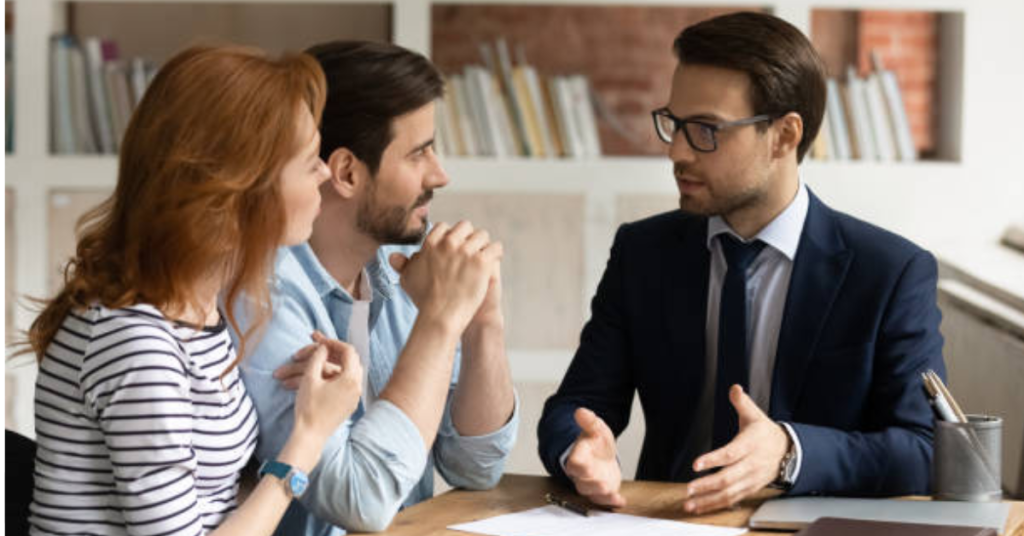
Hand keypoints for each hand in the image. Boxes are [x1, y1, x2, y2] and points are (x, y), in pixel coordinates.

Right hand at [285, 338, 362, 444]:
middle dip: (334, 352)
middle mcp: (357, 387)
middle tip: (320, 346)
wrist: (310, 435)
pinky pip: (346, 384)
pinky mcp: (348, 404)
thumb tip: (323, 347)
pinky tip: (323, 374)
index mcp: (350, 379)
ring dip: (334, 363)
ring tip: (319, 358)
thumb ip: (318, 358)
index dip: (333, 343)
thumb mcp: (310, 378)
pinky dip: (335, 376)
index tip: (320, 341)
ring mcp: (354, 397)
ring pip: (348, 372)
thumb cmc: (309, 408)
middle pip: (350, 361)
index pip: (347, 351)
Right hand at [388, 221, 502, 333]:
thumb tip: (393, 256)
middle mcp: (448, 243)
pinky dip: (496, 253)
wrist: (441, 316)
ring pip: (482, 235)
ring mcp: (466, 251)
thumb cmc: (424, 299)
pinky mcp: (481, 261)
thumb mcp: (408, 279)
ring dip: (484, 244)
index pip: (444, 227)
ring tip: (485, 255)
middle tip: (472, 249)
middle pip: (465, 226)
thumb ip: (402, 264)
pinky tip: (494, 260)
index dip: (451, 236)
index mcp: (431, 243)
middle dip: (469, 236)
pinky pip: (495, 247)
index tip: (455, 246)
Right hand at [564, 408, 625, 507]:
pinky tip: (620, 501)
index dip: (579, 466)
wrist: (602, 454)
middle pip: (582, 483)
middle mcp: (583, 474)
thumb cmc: (596, 442)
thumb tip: (580, 411)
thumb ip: (589, 421)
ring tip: (610, 491)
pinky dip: (612, 502)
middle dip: (592, 484)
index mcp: (578, 457)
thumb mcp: (596, 428)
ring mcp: (592, 484)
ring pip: (592, 494)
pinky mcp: (603, 492)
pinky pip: (605, 501)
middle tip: (602, 484)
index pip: (574, 464)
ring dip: (602, 494)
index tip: (585, 465)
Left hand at [684, 385, 790, 513]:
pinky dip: (716, 505)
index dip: (713, 459)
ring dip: (709, 500)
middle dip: (708, 484)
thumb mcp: (755, 415)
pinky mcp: (750, 488)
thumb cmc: (765, 433)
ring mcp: (752, 479)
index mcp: (751, 444)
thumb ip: (742, 402)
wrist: (787, 451)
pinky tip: (701, 506)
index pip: (730, 453)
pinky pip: (733, 500)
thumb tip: (734, 388)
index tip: (696, 464)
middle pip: (729, 477)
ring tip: (691, 503)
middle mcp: (752, 464)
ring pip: (730, 493)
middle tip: (690, 487)